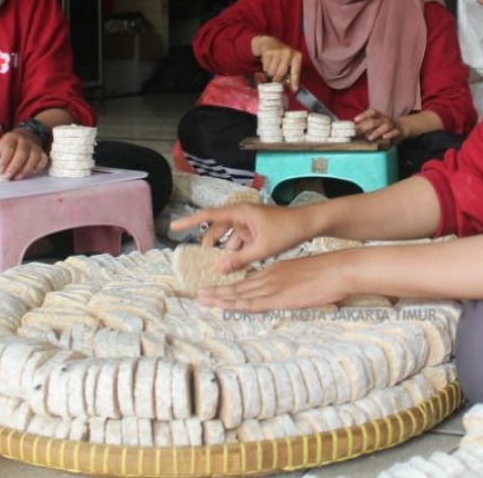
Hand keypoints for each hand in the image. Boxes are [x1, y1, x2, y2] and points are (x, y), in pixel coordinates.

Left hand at [0, 128, 47, 179]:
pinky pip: (43, 160)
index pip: (8, 149)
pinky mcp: (42, 152)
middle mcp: (24, 140)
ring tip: (17, 177)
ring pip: (33, 158)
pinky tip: (30, 172)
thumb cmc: (8, 146)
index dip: (4, 161)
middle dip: (14, 167)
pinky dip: (38, 167)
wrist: (26, 135)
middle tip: (7, 177)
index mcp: (10, 138)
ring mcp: (35, 146)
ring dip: (25, 170)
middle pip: (22, 154)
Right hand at [169, 202, 321, 272]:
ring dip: (226, 251)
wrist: (309, 224)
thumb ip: (239, 259)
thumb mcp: (262, 248)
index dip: (189, 221)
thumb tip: (219, 268)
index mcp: (240, 213)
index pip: (209, 215)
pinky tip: (237, 266)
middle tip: (203, 261)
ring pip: (229, 237)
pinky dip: (237, 252)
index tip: (173, 226)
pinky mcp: (256, 230)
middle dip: (210, 245)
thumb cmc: (287, 230)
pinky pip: (240, 241)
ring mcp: (249, 222)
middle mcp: (241, 215)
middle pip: (217, 229)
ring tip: (221, 269)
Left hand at [195, 252, 353, 310]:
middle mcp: (269, 276)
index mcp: (276, 270)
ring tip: (201, 299)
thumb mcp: (306, 276)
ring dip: (218, 297)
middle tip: (198, 294)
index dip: (231, 287)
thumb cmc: (328, 273)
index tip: (217, 290)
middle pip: (238, 286)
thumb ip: (295, 285)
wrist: (337, 269)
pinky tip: (221, 305)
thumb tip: (293, 294)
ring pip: (239, 293)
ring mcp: (272, 286)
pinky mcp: (277, 296)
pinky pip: (250, 302)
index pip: (249, 281)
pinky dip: (233, 304)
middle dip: (217, 291)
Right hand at [251, 36, 302, 90]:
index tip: (295, 90)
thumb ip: (291, 74)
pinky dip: (265, 68)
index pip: (296, 71)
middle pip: (281, 73)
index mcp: (297, 56)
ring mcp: (278, 51)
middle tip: (275, 79)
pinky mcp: (268, 52)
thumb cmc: (282, 56)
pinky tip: (268, 62)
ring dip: (270, 73)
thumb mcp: (289, 62)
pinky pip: (265, 68)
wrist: (269, 42)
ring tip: (272, 67)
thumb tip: (293, 89)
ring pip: (272, 72)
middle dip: (277, 79)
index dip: (295, 81)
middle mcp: (289, 52)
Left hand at [354, 109, 404, 142]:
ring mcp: (391, 125)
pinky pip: (394, 132)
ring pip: (385, 127)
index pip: (371, 112)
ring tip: (369, 138)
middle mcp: (384, 119)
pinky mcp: (397, 132)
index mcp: (379, 116)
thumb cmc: (384, 126)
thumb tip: (352, 129)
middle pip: (374, 121)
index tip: (355, 120)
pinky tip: (384, 137)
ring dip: (376, 132)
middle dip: (365, 127)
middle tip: (357, 133)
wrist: (401, 127)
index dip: (363, 115)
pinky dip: (389, 134)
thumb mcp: (376, 123)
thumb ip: (366, 125)